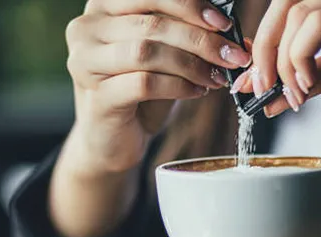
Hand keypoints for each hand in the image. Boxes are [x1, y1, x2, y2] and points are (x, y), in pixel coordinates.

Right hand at [65, 0, 251, 172]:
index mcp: (103, 7)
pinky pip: (145, 83)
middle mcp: (87, 29)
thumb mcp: (165, 56)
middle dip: (200, 40)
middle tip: (232, 56)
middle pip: (152, 24)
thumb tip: (234, 34)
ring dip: (191, 64)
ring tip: (217, 78)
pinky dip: (179, 86)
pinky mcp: (97, 97)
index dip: (189, 5)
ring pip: (147, 51)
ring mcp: (86, 62)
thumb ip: (189, 36)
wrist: (113, 139)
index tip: (223, 24)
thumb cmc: (140, 92)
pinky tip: (198, 91)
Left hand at [235, 0, 320, 117]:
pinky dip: (303, 56)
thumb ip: (313, 79)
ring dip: (284, 61)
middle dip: (262, 52)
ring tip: (294, 94)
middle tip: (261, 89)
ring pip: (296, 13)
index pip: (282, 9)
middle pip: (280, 5)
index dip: (259, 43)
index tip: (252, 80)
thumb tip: (273, 98)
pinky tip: (307, 84)